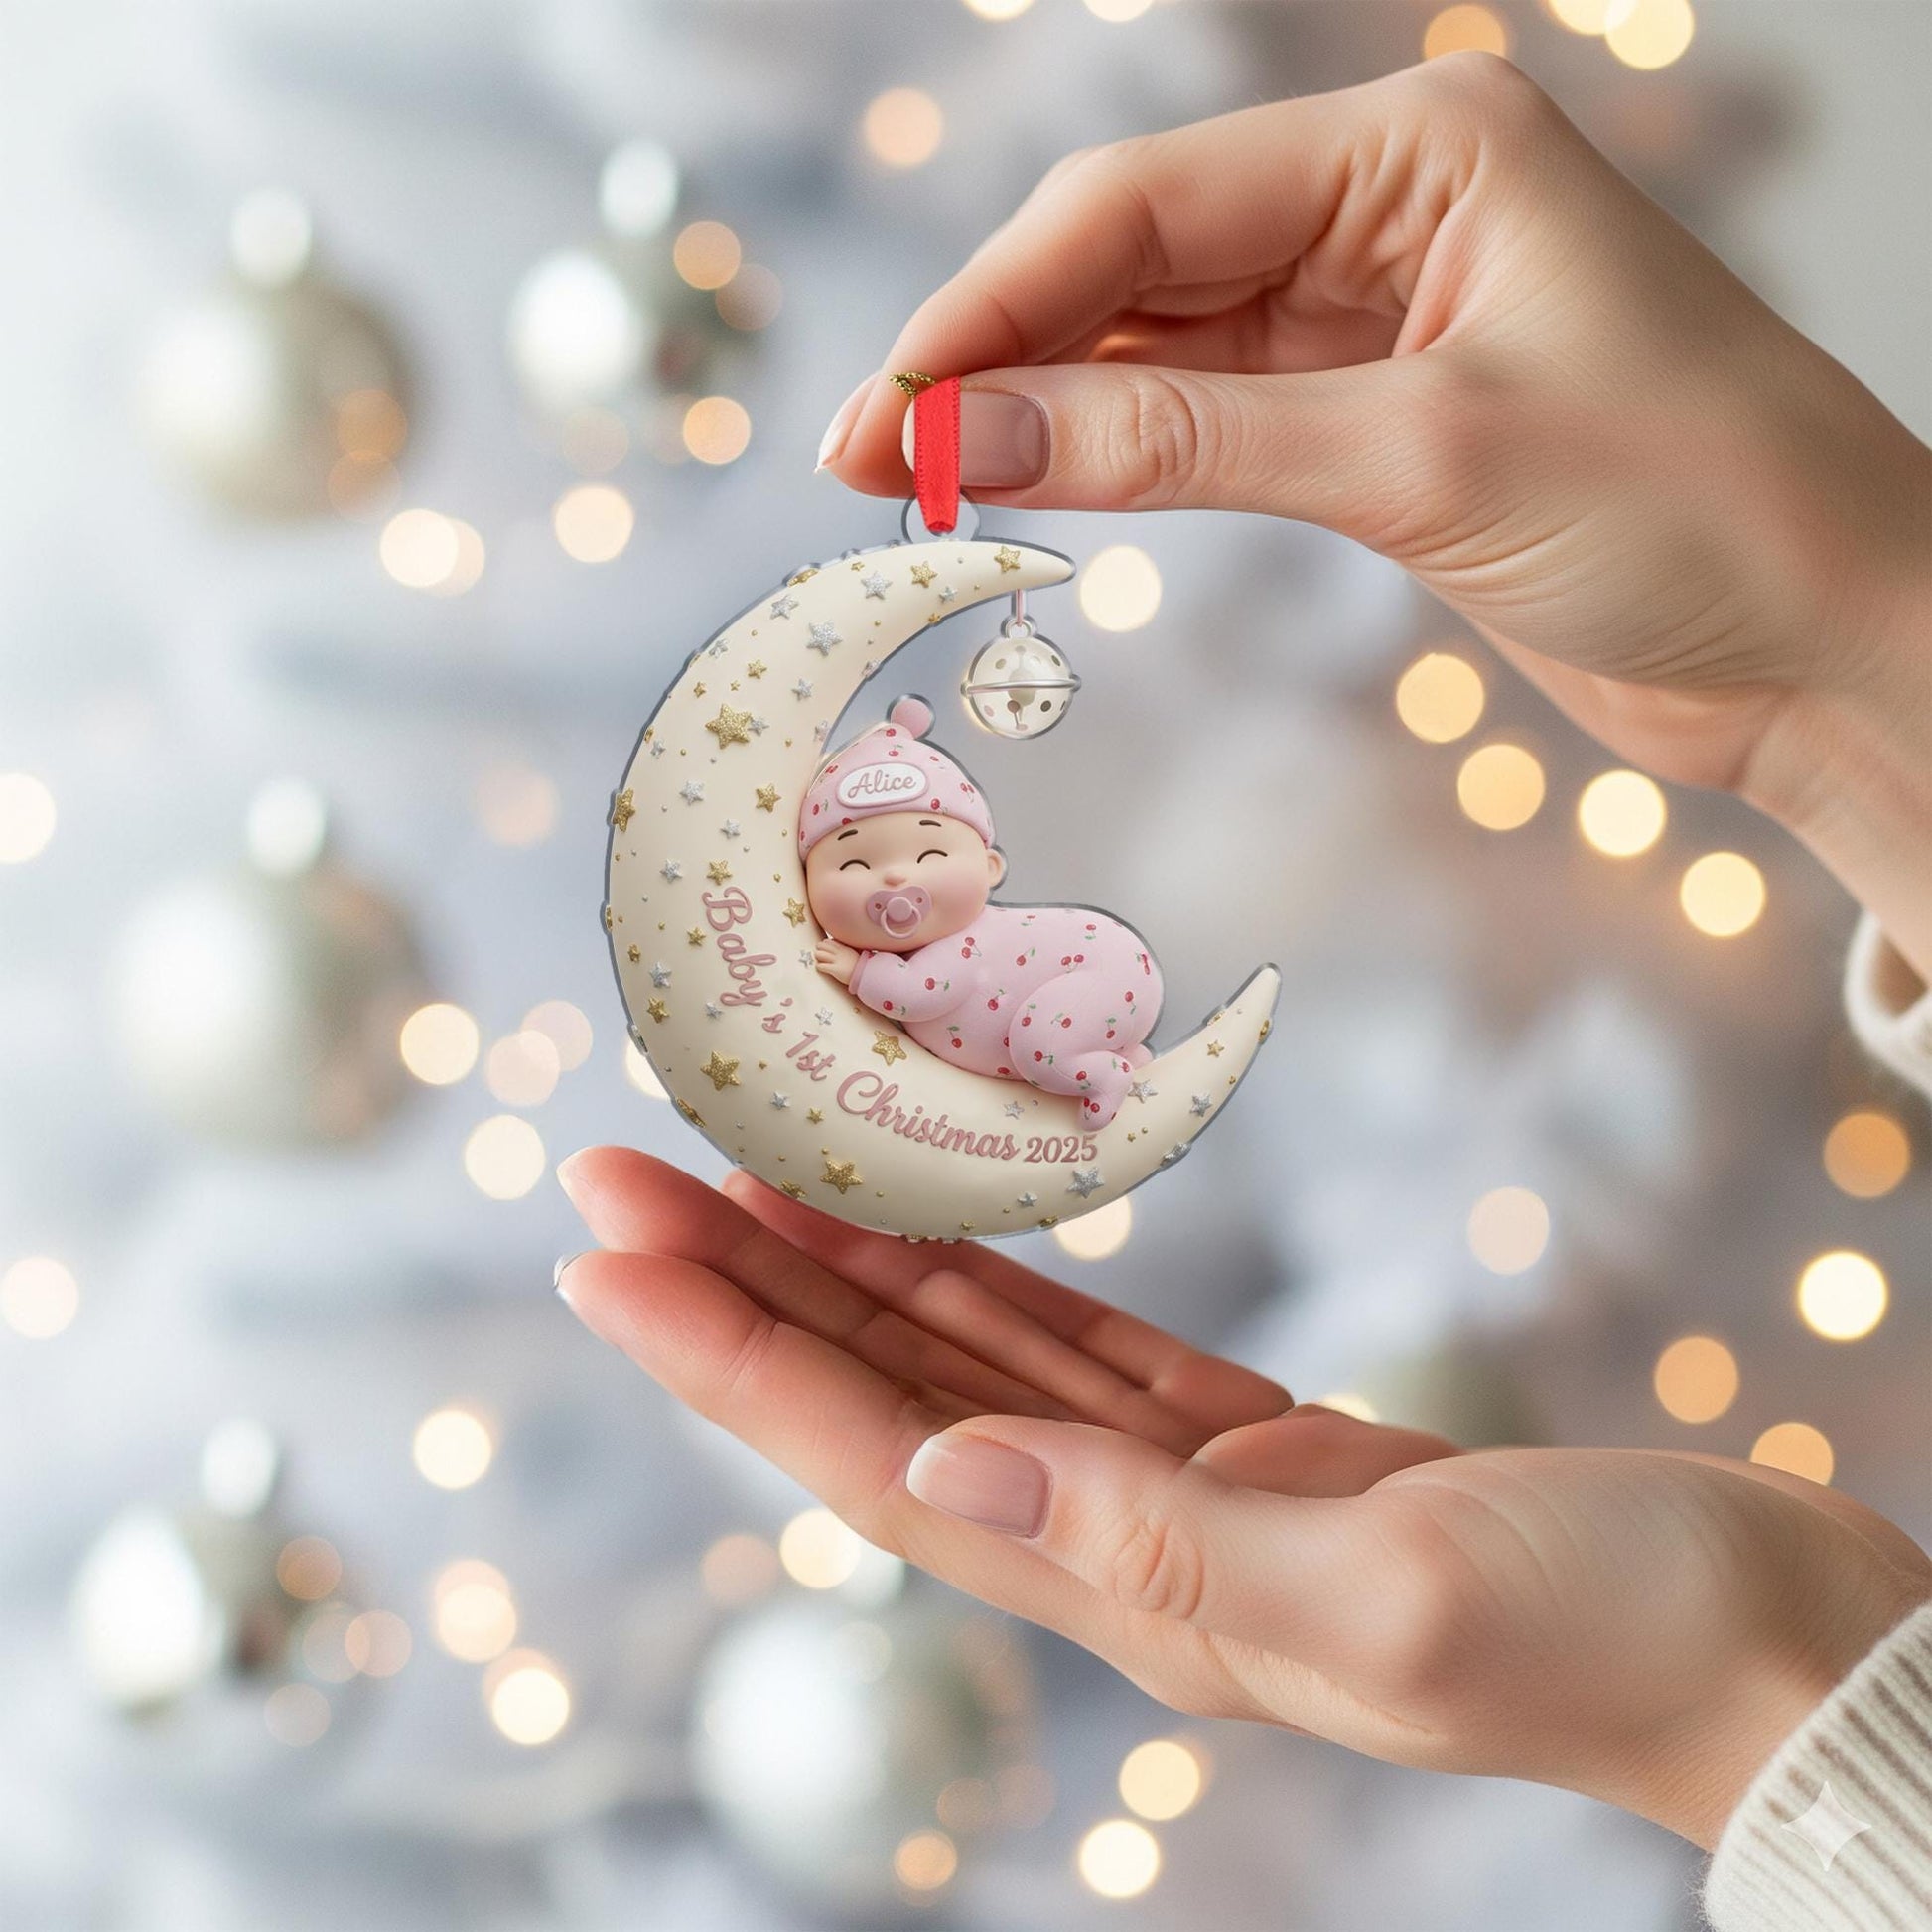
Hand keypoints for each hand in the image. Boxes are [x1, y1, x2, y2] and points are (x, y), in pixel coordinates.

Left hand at [556, 1148, 1931, 1848]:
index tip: (606, 1256)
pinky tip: (914, 1226)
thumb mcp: (1385, 1603)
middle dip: (738, 1290)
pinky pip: (1077, 1351)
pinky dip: (985, 1282)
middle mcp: (1128, 1554)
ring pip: (966, 1365)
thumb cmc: (1615, 1633)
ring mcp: (1186, 1500)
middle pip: (884, 1400)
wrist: (1762, 1645)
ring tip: (730, 1175)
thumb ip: (1154, 1552)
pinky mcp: (1257, 1453)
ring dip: (843, 1272)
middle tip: (610, 1170)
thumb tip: (936, 1478)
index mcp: (1139, 1599)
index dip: (728, 1357)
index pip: (875, 1457)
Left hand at [814, 938, 859, 984]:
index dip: (825, 945)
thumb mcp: (854, 953)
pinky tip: (821, 968)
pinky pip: (821, 966)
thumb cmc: (860, 966)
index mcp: (844, 947)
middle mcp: (839, 952)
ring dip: (817, 957)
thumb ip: (846, 950)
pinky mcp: (835, 969)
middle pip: (821, 945)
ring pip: (819, 954)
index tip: (825, 950)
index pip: (828, 941)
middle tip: (819, 955)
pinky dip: (819, 967)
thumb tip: (841, 951)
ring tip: (819, 961)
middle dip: (819, 950)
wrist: (865, 975)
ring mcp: (837, 960)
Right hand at [818, 55, 1931, 973]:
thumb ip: (1182, 445)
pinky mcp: (1379, 420)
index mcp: (1424, 147)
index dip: (997, 307)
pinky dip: (1125, 460)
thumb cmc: (1696, 506)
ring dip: (1047, 415)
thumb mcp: (1417, 456)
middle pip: (1136, 264)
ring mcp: (1380, 316)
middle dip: (999, 359)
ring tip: (922, 484)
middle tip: (867, 458)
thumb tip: (969, 438)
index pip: (1147, 206)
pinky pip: (1211, 421)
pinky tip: (1037, 488)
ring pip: (1162, 348)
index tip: (889, 410)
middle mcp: (1392, 209)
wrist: (1828, 642)